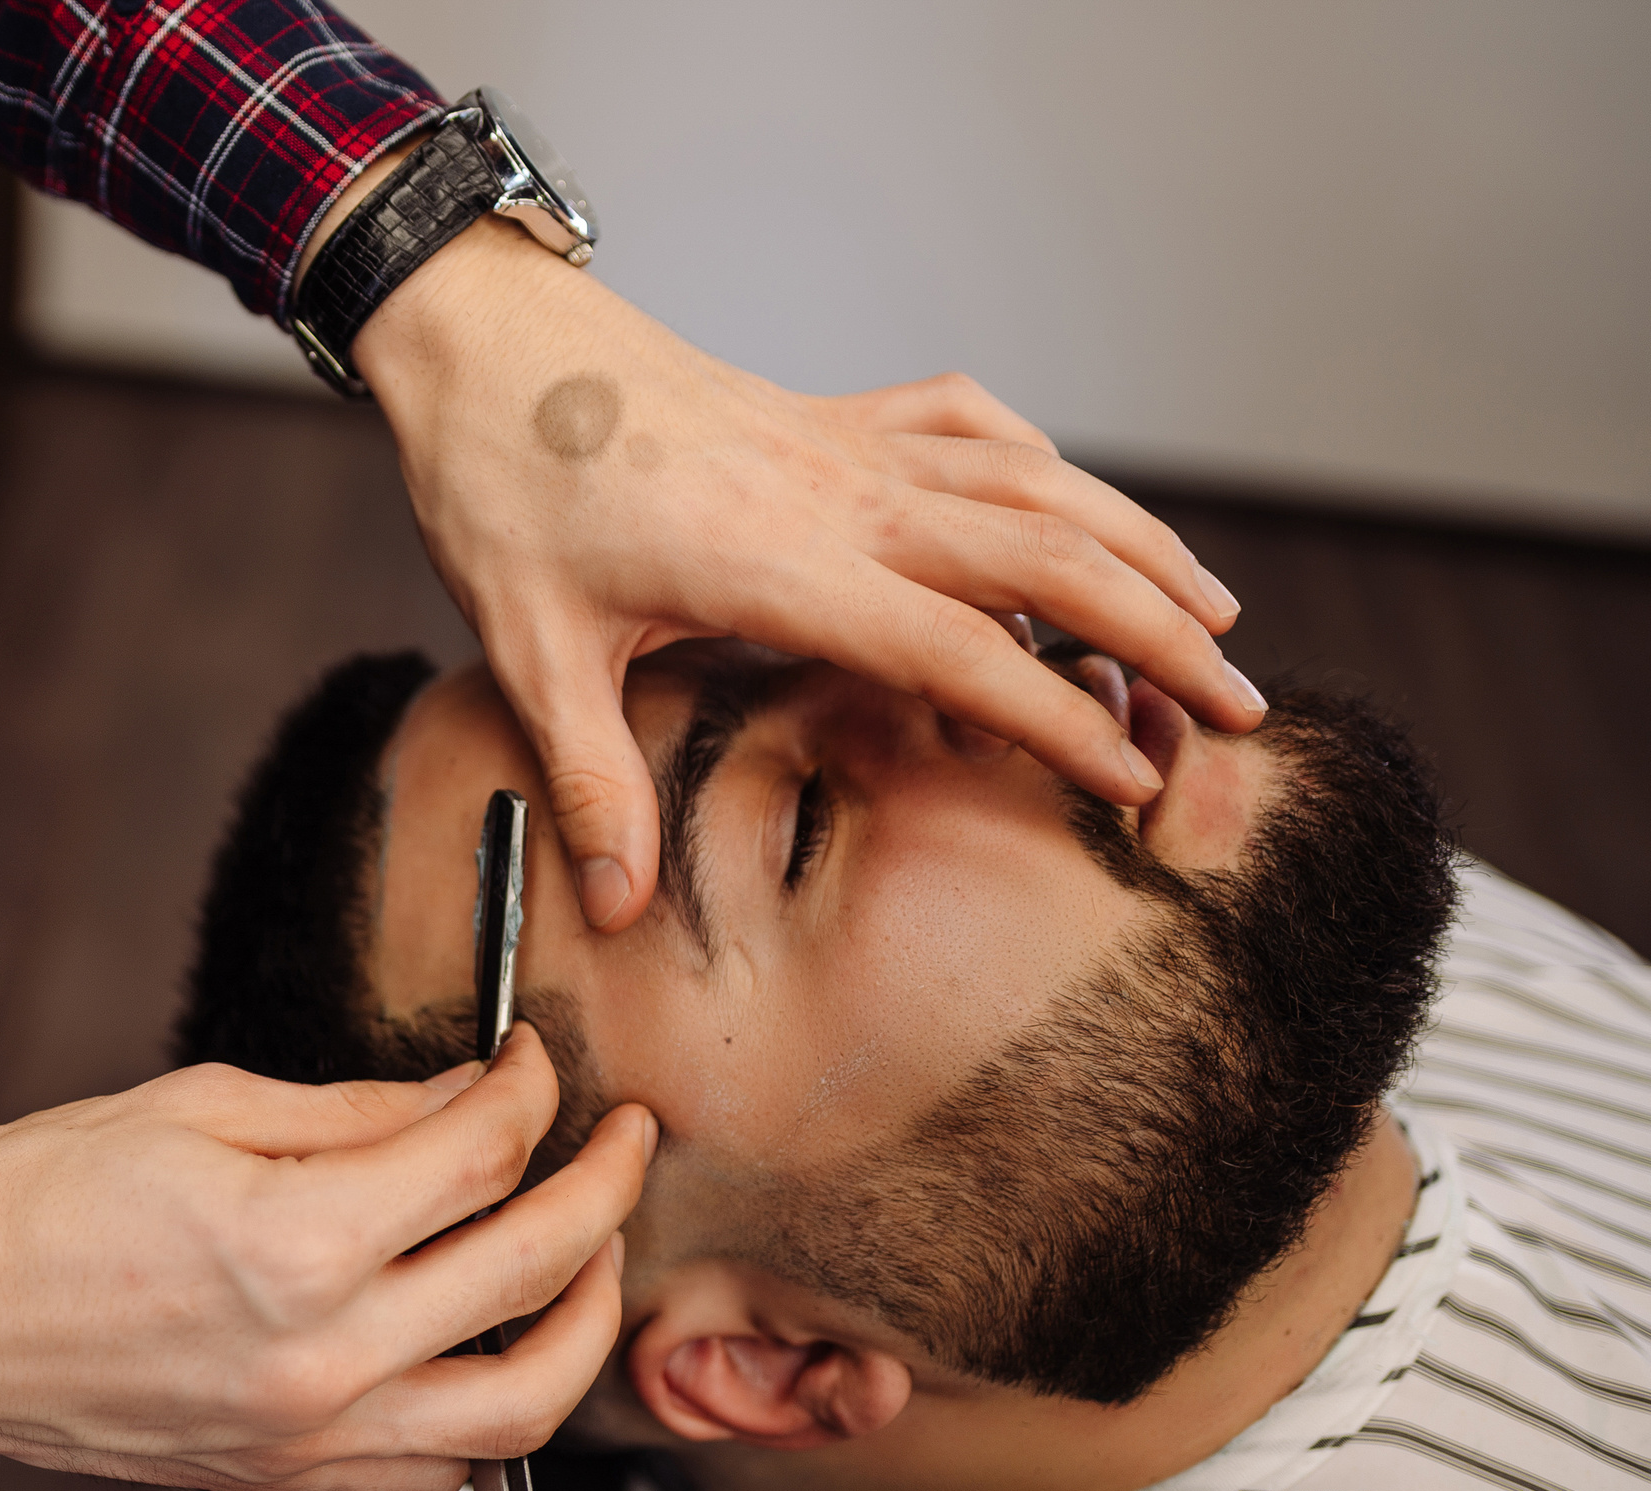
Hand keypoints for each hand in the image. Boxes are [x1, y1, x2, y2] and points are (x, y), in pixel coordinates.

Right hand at [0, 1025, 651, 1490]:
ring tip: (592, 1259)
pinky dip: (498, 1419)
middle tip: (621, 1139)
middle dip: (603, 1187)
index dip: (529, 1087)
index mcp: (295, 1239)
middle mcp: (321, 1353)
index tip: (532, 1059)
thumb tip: (463, 1097)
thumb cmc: (30, 1202)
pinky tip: (493, 1353)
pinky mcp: (288, 1477)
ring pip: (525, 1407)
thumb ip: (355, 1111)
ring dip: (583, 1322)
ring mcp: (310, 1433)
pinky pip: (442, 1475)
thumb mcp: (196, 1109)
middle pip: (534, 1268)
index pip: (480, 1151)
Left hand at [348, 216, 1267, 931]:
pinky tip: (1078, 501)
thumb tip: (618, 906)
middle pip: (1047, 557)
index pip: (963, 649)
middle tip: (1242, 708)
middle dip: (1160, 633)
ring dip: (1137, 542)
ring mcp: (848, 441)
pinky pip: (974, 422)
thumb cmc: (506, 490)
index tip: (1137, 780)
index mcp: (783, 565)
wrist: (489, 342)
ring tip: (1216, 613)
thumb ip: (593, 781)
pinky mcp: (834, 409)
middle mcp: (843, 494)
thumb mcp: (532, 652)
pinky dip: (1047, 463)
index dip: (1060, 720)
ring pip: (1037, 480)